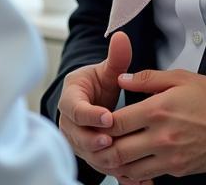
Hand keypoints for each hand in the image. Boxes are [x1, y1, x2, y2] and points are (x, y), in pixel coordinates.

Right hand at [56, 31, 131, 168]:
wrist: (90, 103)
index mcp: (70, 99)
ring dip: (106, 159)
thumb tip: (121, 36)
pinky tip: (136, 180)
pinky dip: (117, 174)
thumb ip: (115, 58)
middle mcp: (69, 123)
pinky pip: (100, 167)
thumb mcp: (105, 71)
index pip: (75, 108)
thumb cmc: (96, 85)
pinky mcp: (88, 156)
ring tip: (125, 162)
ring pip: (88, 155)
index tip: (108, 116)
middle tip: (112, 141)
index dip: (90, 114)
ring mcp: (77, 141)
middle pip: (78, 136)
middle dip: (95, 140)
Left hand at [98, 68, 205, 180]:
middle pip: (118, 150)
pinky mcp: (179, 170)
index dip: (101, 122)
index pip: (116, 122)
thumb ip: (148, 78)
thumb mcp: (181, 78)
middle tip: (96, 140)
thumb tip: (122, 79)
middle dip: (103, 146)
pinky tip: (132, 161)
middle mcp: (162, 137)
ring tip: (110, 151)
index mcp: (158, 110)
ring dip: (117, 162)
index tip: (96, 119)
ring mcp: (170, 157)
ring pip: (130, 168)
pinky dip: (136, 172)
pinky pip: (149, 175)